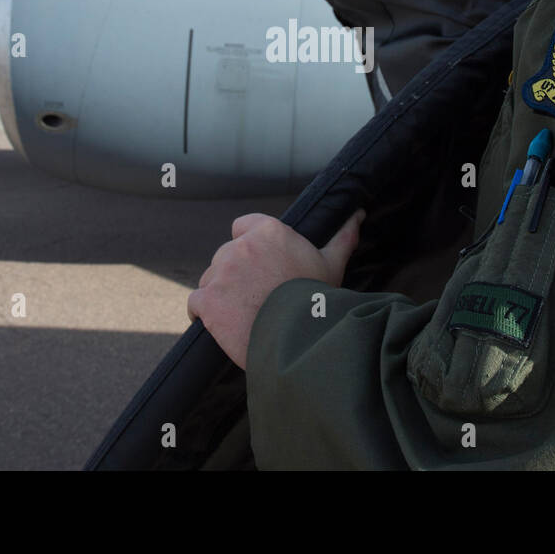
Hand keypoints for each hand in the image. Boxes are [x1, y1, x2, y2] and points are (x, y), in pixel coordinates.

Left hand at [187, 209, 364, 368]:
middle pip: (226, 257)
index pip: (243, 227)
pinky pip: (196, 304)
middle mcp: (240, 246)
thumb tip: (358, 215)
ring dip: (222, 295)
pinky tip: (223, 326)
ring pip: (212, 280)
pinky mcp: (206, 299)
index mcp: (269, 231)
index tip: (260, 267)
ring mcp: (220, 272)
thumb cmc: (318, 300)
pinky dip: (204, 314)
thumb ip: (341, 237)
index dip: (249, 247)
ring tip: (244, 315)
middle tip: (257, 298)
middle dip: (236, 275)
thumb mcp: (331, 264)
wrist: (299, 338)